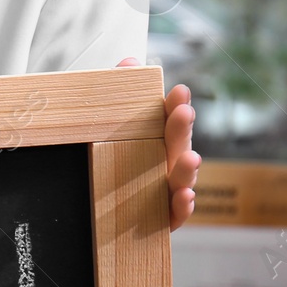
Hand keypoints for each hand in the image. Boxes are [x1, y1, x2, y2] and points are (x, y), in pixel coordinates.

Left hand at [118, 58, 199, 229]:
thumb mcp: (111, 134)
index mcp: (155, 146)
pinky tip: (185, 197)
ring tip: (191, 158)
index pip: (168, 123)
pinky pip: (174, 215)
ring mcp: (164, 195)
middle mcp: (164, 168)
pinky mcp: (160, 222)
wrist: (95, 225)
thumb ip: (121, 100)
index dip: (174, 107)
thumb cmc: (113, 175)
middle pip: (178, 146)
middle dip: (181, 129)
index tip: (178, 91)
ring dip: (188, 169)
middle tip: (183, 111)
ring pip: (181, 181)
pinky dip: (182, 206)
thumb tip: (130, 61)